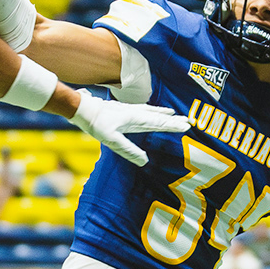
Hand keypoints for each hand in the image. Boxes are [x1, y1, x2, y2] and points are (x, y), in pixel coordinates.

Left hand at [71, 91, 189, 165]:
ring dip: (162, 112)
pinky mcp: (122, 110)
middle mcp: (134, 112)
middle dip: (172, 119)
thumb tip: (144, 160)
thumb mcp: (112, 140)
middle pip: (158, 116)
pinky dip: (150, 110)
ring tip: (171, 112)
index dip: (172, 125)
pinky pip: (142, 109)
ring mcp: (128, 109)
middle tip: (187, 120)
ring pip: (150, 111)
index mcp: (135, 119)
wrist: (82, 108)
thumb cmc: (96, 123)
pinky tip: (148, 110)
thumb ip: (128, 150)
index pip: (158, 122)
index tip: (187, 125)